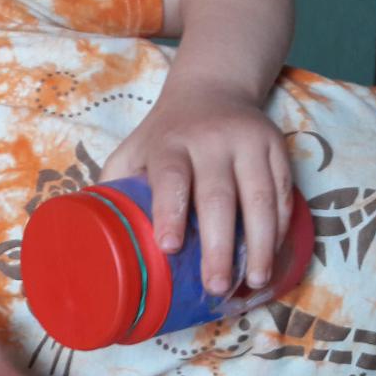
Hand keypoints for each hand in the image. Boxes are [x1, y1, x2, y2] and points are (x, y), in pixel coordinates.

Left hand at [99, 81, 291, 294]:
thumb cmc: (164, 135)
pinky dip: (279, 230)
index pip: (171, 178)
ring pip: (261, 199)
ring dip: (260, 245)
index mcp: (169, 144)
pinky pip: (284, 194)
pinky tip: (271, 258)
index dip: (171, 212)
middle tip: (215, 286)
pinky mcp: (277, 148)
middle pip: (219, 197)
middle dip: (219, 246)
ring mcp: (249, 143)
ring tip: (253, 282)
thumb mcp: (132, 150)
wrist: (212, 88)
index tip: (171, 247)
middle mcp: (212, 141)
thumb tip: (90, 239)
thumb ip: (115, 188)